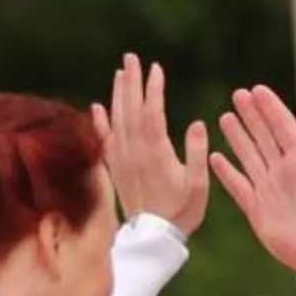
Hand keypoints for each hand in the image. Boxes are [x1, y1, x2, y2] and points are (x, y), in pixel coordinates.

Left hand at [93, 53, 209, 238]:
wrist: (153, 237)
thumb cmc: (181, 211)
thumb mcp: (198, 184)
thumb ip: (195, 153)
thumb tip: (195, 124)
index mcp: (155, 153)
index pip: (152, 113)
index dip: (153, 90)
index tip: (156, 68)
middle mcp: (134, 152)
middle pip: (130, 110)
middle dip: (131, 82)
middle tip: (131, 57)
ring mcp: (121, 159)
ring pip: (116, 120)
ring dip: (118, 94)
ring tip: (120, 72)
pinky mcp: (115, 168)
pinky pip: (104, 139)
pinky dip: (100, 121)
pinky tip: (97, 105)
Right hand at [212, 85, 295, 280]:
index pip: (284, 127)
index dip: (271, 108)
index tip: (258, 89)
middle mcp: (283, 171)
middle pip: (262, 136)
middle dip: (251, 115)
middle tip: (237, 94)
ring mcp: (268, 188)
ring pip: (248, 156)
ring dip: (237, 137)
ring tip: (225, 117)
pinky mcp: (256, 208)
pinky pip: (237, 186)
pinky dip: (226, 173)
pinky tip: (214, 157)